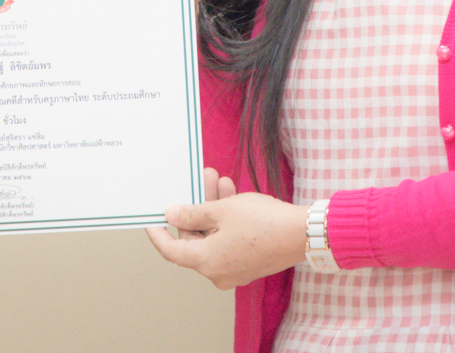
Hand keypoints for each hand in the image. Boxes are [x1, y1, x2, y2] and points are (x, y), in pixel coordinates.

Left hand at [146, 169, 304, 289]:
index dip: (158, 233)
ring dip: (213, 209)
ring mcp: (234, 270)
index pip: (171, 250)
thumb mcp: (221, 211)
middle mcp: (218, 272)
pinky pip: (228, 241)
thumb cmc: (263, 223)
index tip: (151, 220)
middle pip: (195, 240)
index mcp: (206, 262)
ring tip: (217, 181)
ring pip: (213, 237)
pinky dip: (226, 221)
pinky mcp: (248, 263)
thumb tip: (173, 216)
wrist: (302, 234)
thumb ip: (193, 214)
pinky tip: (230, 195)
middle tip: (198, 182)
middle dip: (196, 208)